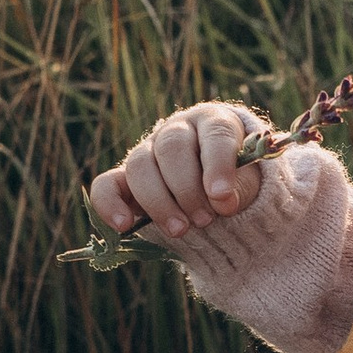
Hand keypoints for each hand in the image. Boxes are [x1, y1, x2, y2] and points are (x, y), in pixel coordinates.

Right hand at [88, 103, 263, 242]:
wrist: (216, 196)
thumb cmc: (236, 184)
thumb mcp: (246, 185)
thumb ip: (237, 190)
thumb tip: (221, 200)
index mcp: (213, 122)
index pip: (214, 135)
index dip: (218, 165)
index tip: (222, 197)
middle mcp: (177, 130)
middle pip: (172, 148)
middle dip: (188, 189)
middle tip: (205, 220)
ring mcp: (148, 151)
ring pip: (140, 166)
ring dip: (158, 202)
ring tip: (180, 230)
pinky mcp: (125, 178)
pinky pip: (106, 185)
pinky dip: (109, 205)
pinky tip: (123, 225)